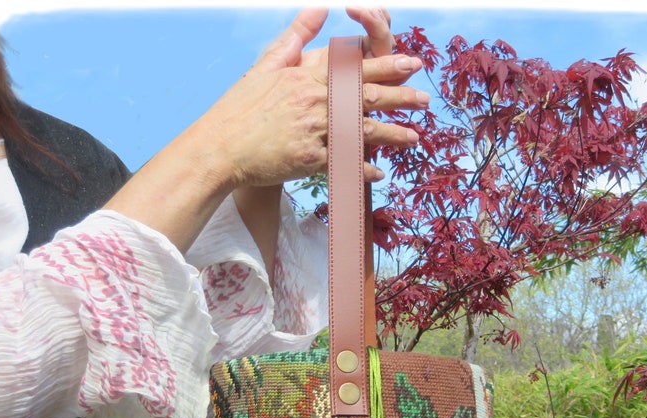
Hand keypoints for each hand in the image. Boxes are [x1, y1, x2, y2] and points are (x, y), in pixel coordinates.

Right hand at [232, 7, 426, 182]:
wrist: (222, 145)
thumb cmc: (242, 105)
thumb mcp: (269, 62)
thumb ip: (298, 34)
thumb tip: (319, 6)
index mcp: (309, 75)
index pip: (357, 67)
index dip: (388, 65)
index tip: (412, 63)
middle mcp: (316, 100)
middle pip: (367, 97)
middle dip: (401, 97)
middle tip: (425, 100)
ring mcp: (314, 130)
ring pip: (363, 130)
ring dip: (392, 134)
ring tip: (414, 138)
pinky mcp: (310, 159)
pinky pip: (346, 163)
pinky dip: (364, 168)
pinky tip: (380, 173)